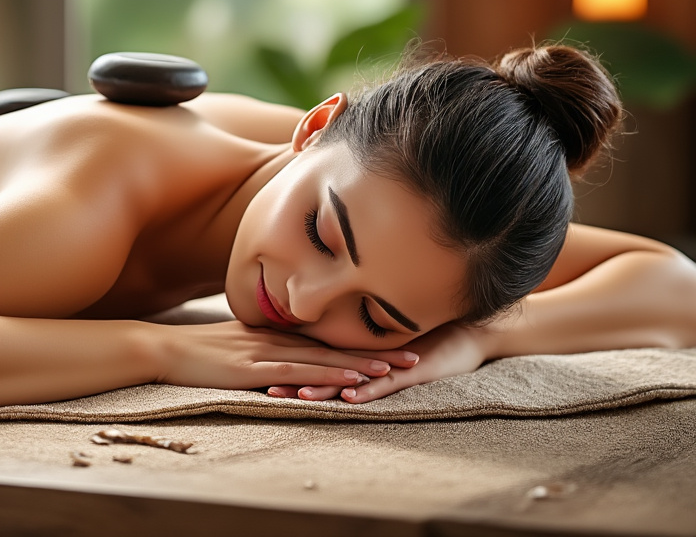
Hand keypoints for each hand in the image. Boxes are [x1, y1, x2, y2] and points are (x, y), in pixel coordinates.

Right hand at [152, 321, 413, 391]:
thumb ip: (260, 350)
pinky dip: (329, 375)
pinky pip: (300, 372)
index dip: (361, 339)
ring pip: (325, 357)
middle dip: (375, 350)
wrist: (164, 349)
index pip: (326, 335)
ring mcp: (268, 351)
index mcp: (275, 332)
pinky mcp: (255, 367)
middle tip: (413, 353)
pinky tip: (352, 379)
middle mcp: (277, 337)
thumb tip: (279, 360)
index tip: (392, 341)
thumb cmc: (195, 351)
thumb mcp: (234, 346)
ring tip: (397, 368)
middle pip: (335, 343)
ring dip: (362, 363)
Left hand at [266, 323, 490, 402]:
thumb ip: (358, 356)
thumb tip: (327, 365)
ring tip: (296, 395)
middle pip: (325, 369)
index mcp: (358, 351)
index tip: (259, 370)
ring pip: (351, 376)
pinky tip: (350, 396)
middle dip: (294, 379)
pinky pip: (388, 382)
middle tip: (263, 387)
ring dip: (324, 387)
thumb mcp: (383, 350)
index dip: (288, 365)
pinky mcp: (415, 370)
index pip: (316, 359)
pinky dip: (368, 390)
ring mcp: (391, 362)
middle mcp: (369, 356)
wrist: (470, 333)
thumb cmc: (426, 341)